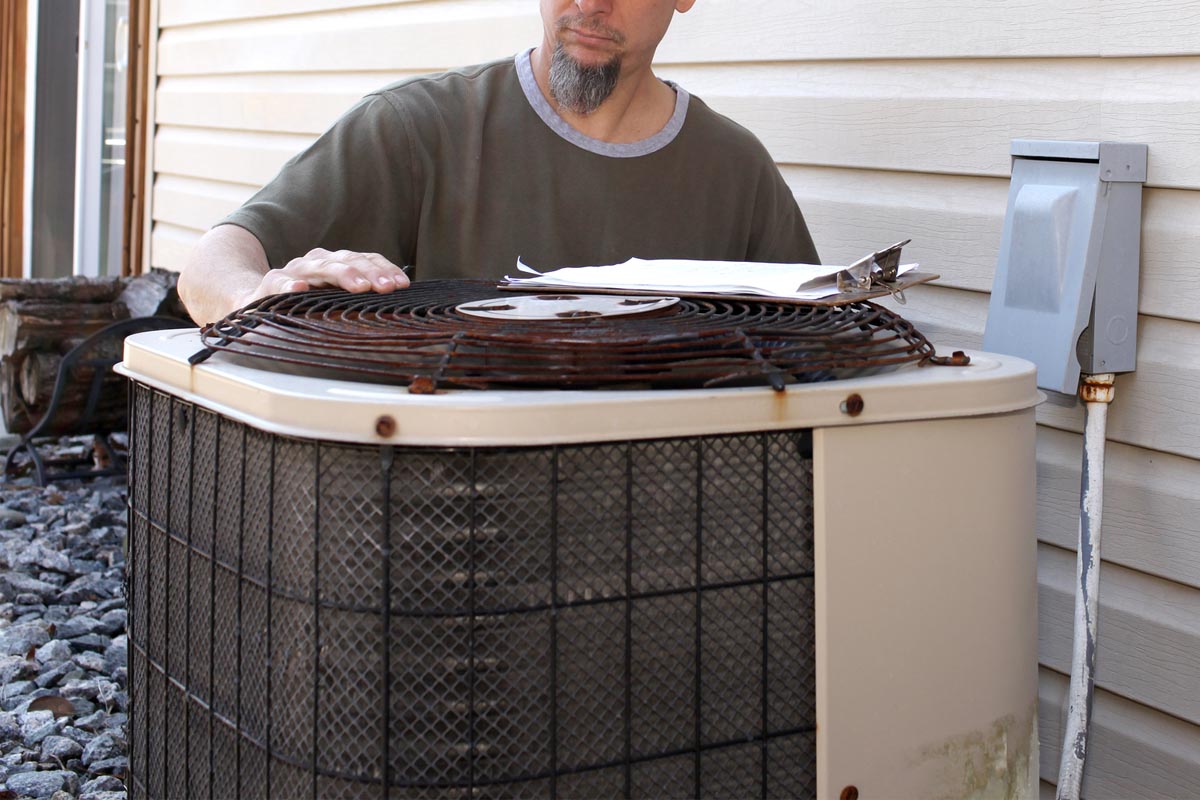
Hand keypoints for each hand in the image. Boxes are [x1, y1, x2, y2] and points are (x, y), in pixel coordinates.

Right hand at [242, 248, 410, 305]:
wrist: (256, 302)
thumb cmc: (304, 303)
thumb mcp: (334, 298)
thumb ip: (359, 297)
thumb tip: (395, 304)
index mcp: (335, 264)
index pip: (365, 260)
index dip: (384, 269)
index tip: (402, 284)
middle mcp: (317, 263)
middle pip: (347, 260)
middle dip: (369, 272)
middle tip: (386, 287)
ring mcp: (294, 271)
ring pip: (320, 267)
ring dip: (342, 274)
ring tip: (359, 286)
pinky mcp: (270, 285)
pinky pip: (280, 283)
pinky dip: (289, 286)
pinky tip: (299, 290)